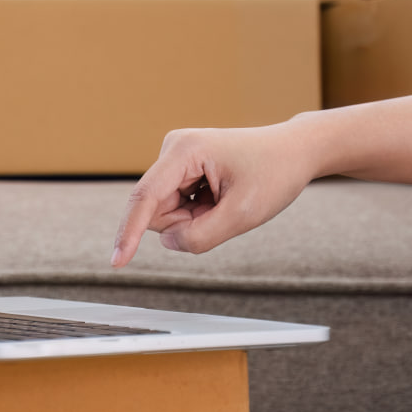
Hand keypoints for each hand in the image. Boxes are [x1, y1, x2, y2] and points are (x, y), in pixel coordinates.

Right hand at [111, 123, 319, 267]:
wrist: (295, 151)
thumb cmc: (275, 173)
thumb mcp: (243, 214)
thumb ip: (201, 236)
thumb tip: (168, 242)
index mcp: (184, 150)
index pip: (145, 198)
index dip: (128, 232)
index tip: (117, 262)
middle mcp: (174, 149)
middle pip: (157, 210)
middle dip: (187, 223)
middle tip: (224, 211)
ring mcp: (176, 158)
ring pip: (167, 212)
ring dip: (195, 218)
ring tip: (225, 201)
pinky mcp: (182, 168)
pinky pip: (178, 206)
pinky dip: (199, 212)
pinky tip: (221, 197)